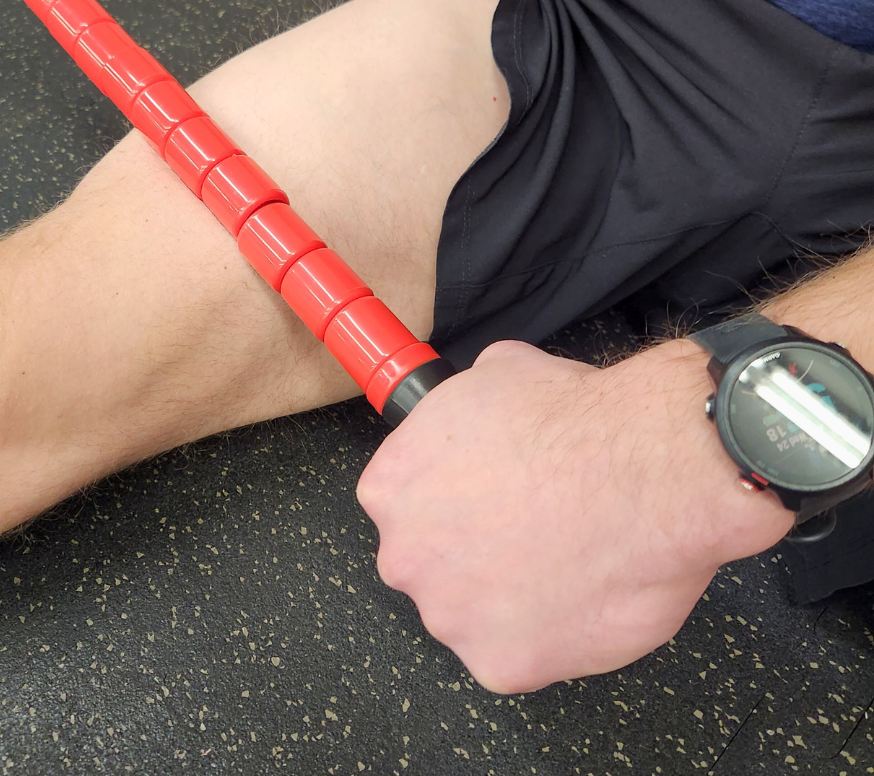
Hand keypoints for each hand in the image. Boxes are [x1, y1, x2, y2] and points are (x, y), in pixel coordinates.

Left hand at [356, 339, 792, 692]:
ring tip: (563, 559)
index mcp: (390, 487)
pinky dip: (547, 635)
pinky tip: (580, 595)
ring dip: (506, 595)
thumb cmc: (573, 418)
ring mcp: (451, 616)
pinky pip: (517, 656)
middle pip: (427, 561)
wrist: (645, 470)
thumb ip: (462, 407)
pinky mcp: (502, 665)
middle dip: (470, 549)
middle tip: (528, 527)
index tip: (483, 493)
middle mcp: (405, 557)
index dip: (449, 496)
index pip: (401, 501)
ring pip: (470, 613)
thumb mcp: (497, 371)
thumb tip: (474, 406)